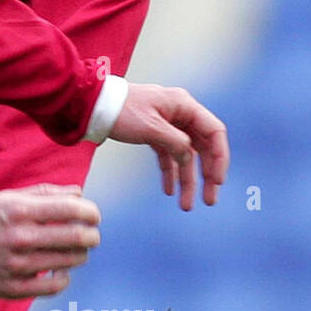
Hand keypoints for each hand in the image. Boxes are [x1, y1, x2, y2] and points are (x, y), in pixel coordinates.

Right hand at [0, 184, 100, 298]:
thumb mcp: (8, 197)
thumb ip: (45, 193)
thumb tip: (78, 194)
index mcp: (19, 211)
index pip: (70, 209)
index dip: (90, 212)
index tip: (93, 215)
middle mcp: (21, 237)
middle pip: (76, 236)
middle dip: (92, 235)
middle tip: (91, 234)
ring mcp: (19, 265)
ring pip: (71, 261)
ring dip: (80, 254)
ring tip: (73, 250)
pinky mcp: (18, 287)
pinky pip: (56, 285)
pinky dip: (64, 277)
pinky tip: (59, 269)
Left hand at [108, 83, 228, 209]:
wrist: (90, 105)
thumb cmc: (120, 110)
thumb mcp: (151, 128)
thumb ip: (176, 143)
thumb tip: (190, 157)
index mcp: (184, 105)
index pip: (214, 133)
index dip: (219, 158)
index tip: (217, 181)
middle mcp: (179, 113)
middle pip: (202, 148)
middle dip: (206, 176)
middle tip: (209, 201)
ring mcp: (167, 123)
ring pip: (184, 155)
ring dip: (187, 180)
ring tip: (186, 206)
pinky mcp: (152, 133)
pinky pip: (167, 155)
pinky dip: (169, 172)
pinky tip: (169, 191)